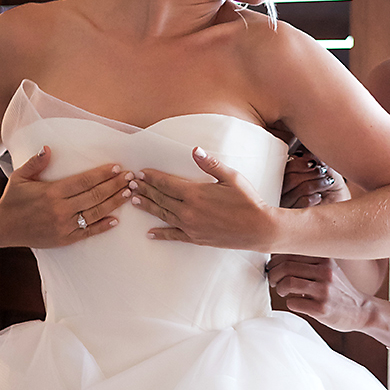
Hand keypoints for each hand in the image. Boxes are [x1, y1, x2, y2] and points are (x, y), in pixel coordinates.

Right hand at [0, 146, 132, 249]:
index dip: (103, 174)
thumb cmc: (13, 200)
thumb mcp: (20, 178)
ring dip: (114, 203)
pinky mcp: (64, 239)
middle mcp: (61, 209)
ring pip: (95, 213)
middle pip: (95, 195)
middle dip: (115, 185)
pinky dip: (103, 226)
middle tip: (131, 178)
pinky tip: (116, 220)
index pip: (84, 181)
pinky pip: (88, 232)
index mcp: (52, 192)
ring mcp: (64, 226)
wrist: (2, 228)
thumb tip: (48, 148)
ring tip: (128, 193)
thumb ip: (35, 162)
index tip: (117, 167)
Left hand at [129, 146, 276, 248]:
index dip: (153, 177)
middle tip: (131, 183)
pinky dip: (160, 234)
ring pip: (163, 215)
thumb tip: (195, 150)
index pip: (167, 183)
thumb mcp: (231, 177)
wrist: (259, 228)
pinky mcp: (196, 238)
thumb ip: (210, 164)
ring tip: (135, 200)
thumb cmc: (248, 201)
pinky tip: (149, 233)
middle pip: (161, 198)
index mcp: (195, 194)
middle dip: (146, 189)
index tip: (141, 172)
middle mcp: (189, 211)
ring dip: (148, 207)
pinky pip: (173, 236)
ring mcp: (191, 227)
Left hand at [267, 254, 368, 331]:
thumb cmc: (338, 289)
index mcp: (325, 259)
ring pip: (287, 283)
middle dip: (273, 275)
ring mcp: (324, 291)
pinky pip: (293, 302)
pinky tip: (296, 302)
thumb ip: (307, 261)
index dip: (275, 260)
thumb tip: (276, 255)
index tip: (273, 267)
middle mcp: (325, 272)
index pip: (290, 252)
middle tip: (274, 281)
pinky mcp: (322, 309)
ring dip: (279, 288)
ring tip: (282, 291)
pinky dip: (289, 302)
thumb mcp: (328, 268)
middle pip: (285, 267)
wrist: (360, 310)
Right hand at [281, 144, 349, 208]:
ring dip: (317, 184)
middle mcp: (283, 191)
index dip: (300, 163)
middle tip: (323, 172)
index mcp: (288, 177)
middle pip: (290, 178)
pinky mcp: (296, 215)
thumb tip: (311, 154)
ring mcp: (288, 205)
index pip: (286, 168)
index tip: (314, 163)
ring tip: (327, 183)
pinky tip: (319, 197)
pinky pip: (304, 201)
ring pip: (299, 189)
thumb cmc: (332, 190)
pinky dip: (315, 197)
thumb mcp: (328, 171)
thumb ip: (319, 161)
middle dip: (311, 173)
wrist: (340, 209)